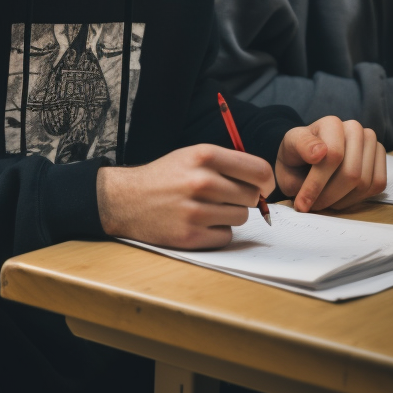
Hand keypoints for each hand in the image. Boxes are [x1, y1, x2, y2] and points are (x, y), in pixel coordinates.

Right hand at [96, 144, 274, 249]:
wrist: (126, 200)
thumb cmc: (165, 176)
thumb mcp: (192, 156)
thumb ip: (226, 163)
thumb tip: (263, 181)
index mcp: (204, 156)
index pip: (258, 170)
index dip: (265, 181)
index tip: (262, 186)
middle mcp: (201, 181)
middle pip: (252, 196)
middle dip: (245, 198)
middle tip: (226, 197)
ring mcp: (195, 211)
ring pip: (241, 217)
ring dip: (230, 215)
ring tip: (207, 208)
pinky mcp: (190, 236)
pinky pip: (226, 236)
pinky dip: (217, 232)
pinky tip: (199, 223)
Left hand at [274, 117, 385, 212]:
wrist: (305, 159)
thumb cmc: (297, 154)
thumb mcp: (289, 148)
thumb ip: (301, 147)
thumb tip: (320, 152)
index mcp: (331, 123)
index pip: (333, 156)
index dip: (316, 184)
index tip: (302, 203)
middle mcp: (355, 129)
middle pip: (351, 173)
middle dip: (329, 196)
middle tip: (313, 206)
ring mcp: (370, 143)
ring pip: (364, 182)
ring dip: (341, 200)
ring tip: (323, 202)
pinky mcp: (379, 158)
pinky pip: (376, 185)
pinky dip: (357, 198)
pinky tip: (339, 198)